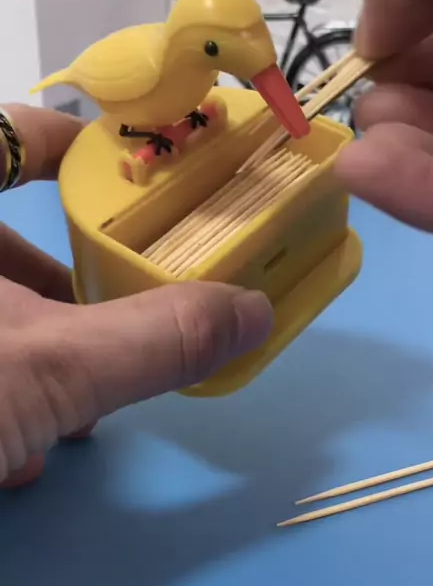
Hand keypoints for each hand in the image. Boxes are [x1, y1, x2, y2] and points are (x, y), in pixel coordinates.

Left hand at [0, 105, 272, 487]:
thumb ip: (155, 338)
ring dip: (37, 355)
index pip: (9, 136)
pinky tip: (18, 449)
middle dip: (66, 284)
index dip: (70, 144)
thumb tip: (254, 312)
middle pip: (2, 238)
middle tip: (117, 308)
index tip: (130, 175)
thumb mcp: (50, 366)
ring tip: (79, 402)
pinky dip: (2, 392)